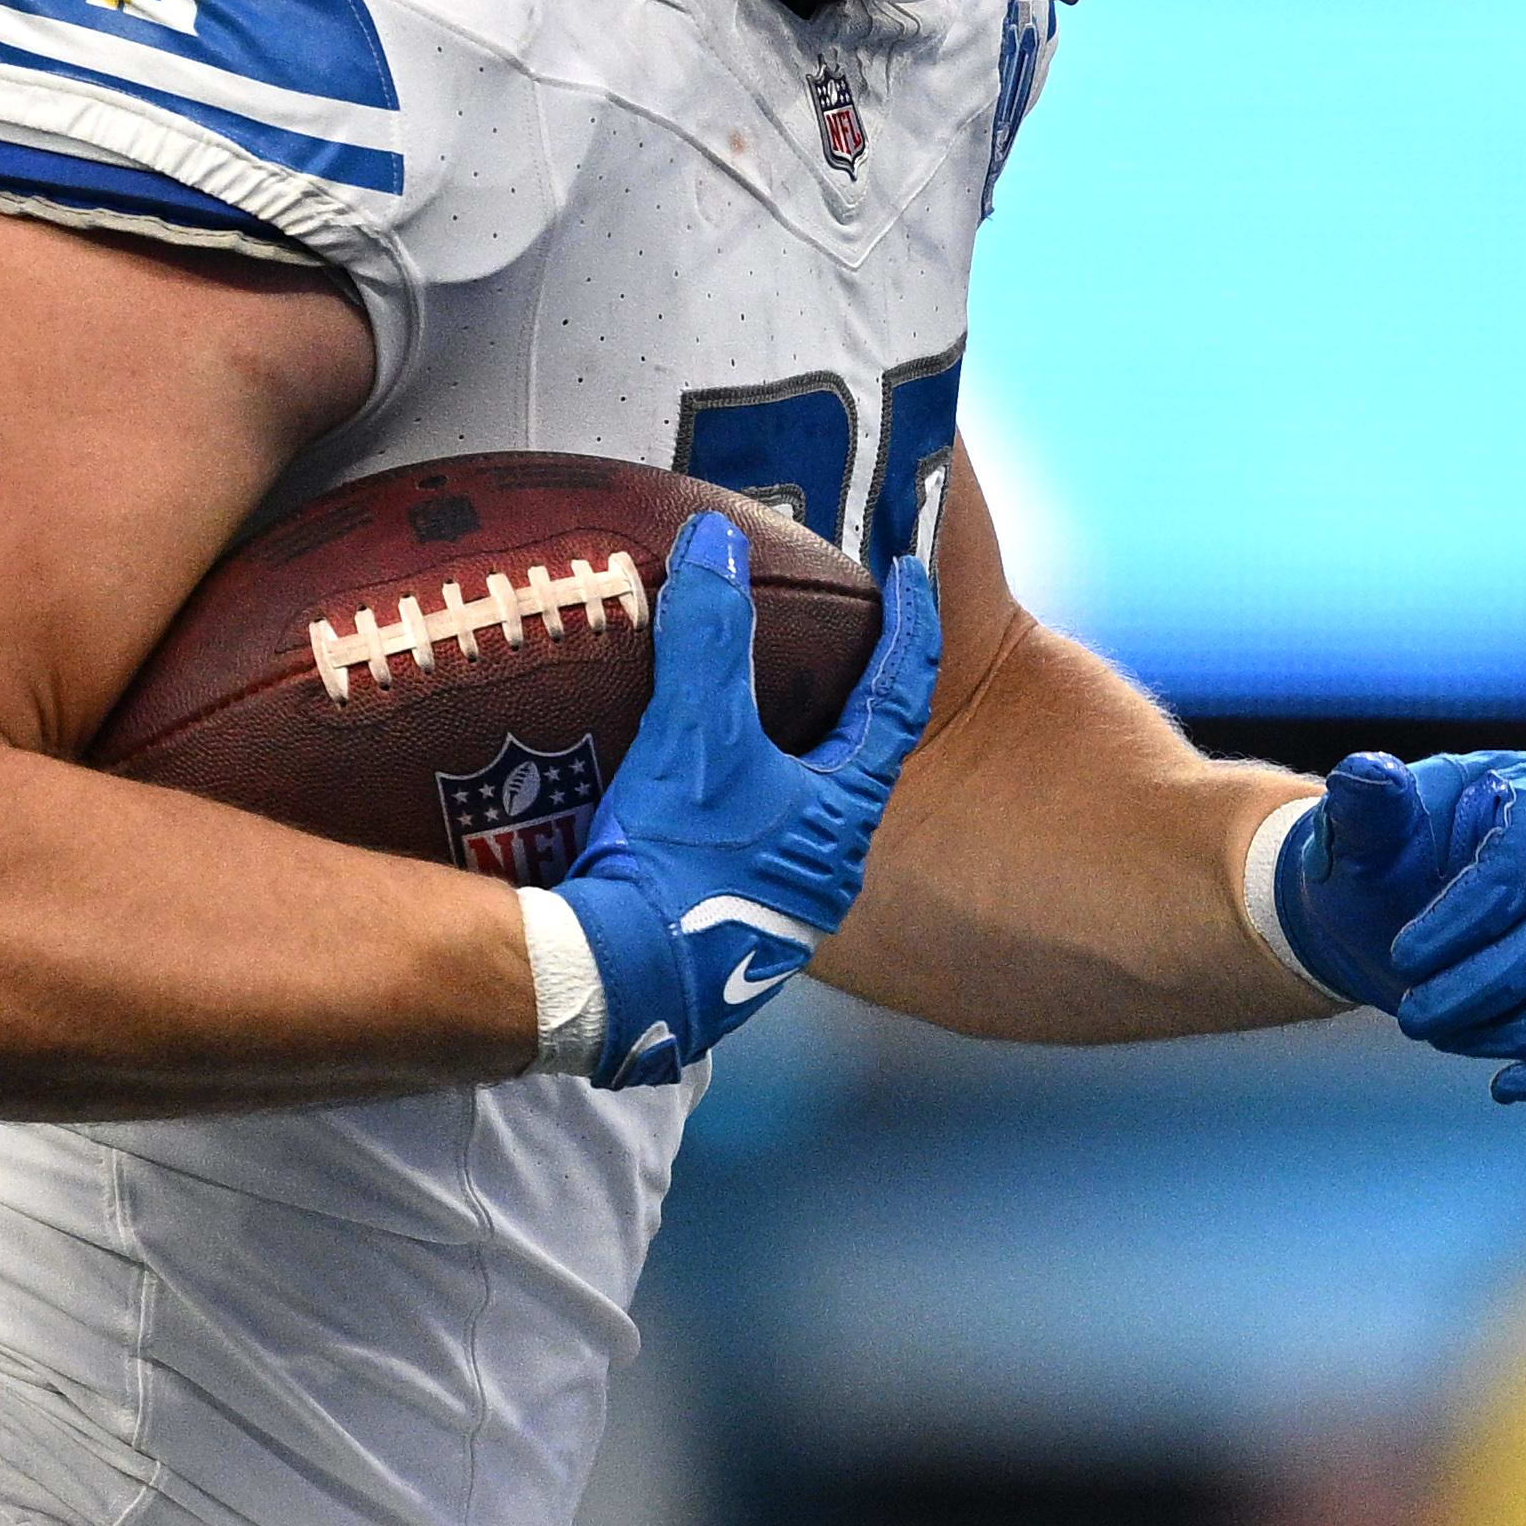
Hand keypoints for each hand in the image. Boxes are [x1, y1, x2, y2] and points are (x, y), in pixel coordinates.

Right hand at [554, 514, 936, 1087]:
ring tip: (745, 725)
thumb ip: (710, 634)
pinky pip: (745, 863)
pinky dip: (730, 822)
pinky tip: (689, 811)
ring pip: (797, 821)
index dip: (910, 630)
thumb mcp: (693, 737)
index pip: (900, 699)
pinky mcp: (729, 944)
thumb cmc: (672, 864)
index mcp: (842, 814)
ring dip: (780, 771)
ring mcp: (782, 915)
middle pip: (854, 767)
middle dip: (841, 707)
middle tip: (823, 651)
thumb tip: (719, 539)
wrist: (613, 987)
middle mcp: (829, 871)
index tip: (912, 574)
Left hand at [1270, 752, 1525, 1104]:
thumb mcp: (1362, 832)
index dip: (1473, 912)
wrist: (1393, 913)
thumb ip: (1365, 805)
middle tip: (1413, 1017)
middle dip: (1490, 984)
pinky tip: (1508, 1087)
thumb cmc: (1381, 864)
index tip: (1405, 956)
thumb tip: (1367, 774)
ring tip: (1446, 1039)